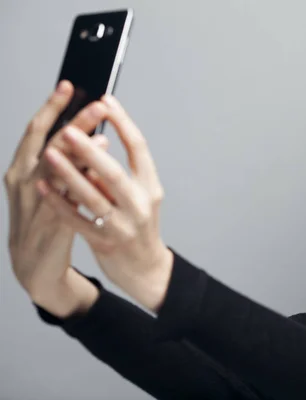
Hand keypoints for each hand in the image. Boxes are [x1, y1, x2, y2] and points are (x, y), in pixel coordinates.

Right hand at [5, 80, 110, 315]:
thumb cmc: (45, 219)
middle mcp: (23, 181)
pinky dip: (80, 184)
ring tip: (103, 134)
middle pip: (48, 144)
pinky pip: (66, 200)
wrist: (34, 265)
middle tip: (97, 104)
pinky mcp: (50, 225)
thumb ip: (69, 163)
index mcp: (21, 168)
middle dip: (73, 122)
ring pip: (55, 170)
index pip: (37, 130)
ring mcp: (34, 203)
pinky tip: (96, 172)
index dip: (52, 106)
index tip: (70, 84)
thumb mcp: (51, 186)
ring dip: (79, 150)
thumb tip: (98, 137)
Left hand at [38, 94, 173, 312]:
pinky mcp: (105, 242)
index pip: (140, 148)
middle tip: (69, 128)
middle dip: (90, 149)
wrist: (145, 268)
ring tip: (50, 153)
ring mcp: (123, 224)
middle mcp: (140, 204)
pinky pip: (77, 219)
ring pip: (93, 196)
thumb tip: (92, 145)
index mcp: (150, 186)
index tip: (105, 99)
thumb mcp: (138, 197)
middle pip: (114, 172)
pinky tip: (42, 186)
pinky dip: (59, 202)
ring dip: (69, 174)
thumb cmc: (138, 226)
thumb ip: (117, 175)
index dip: (123, 122)